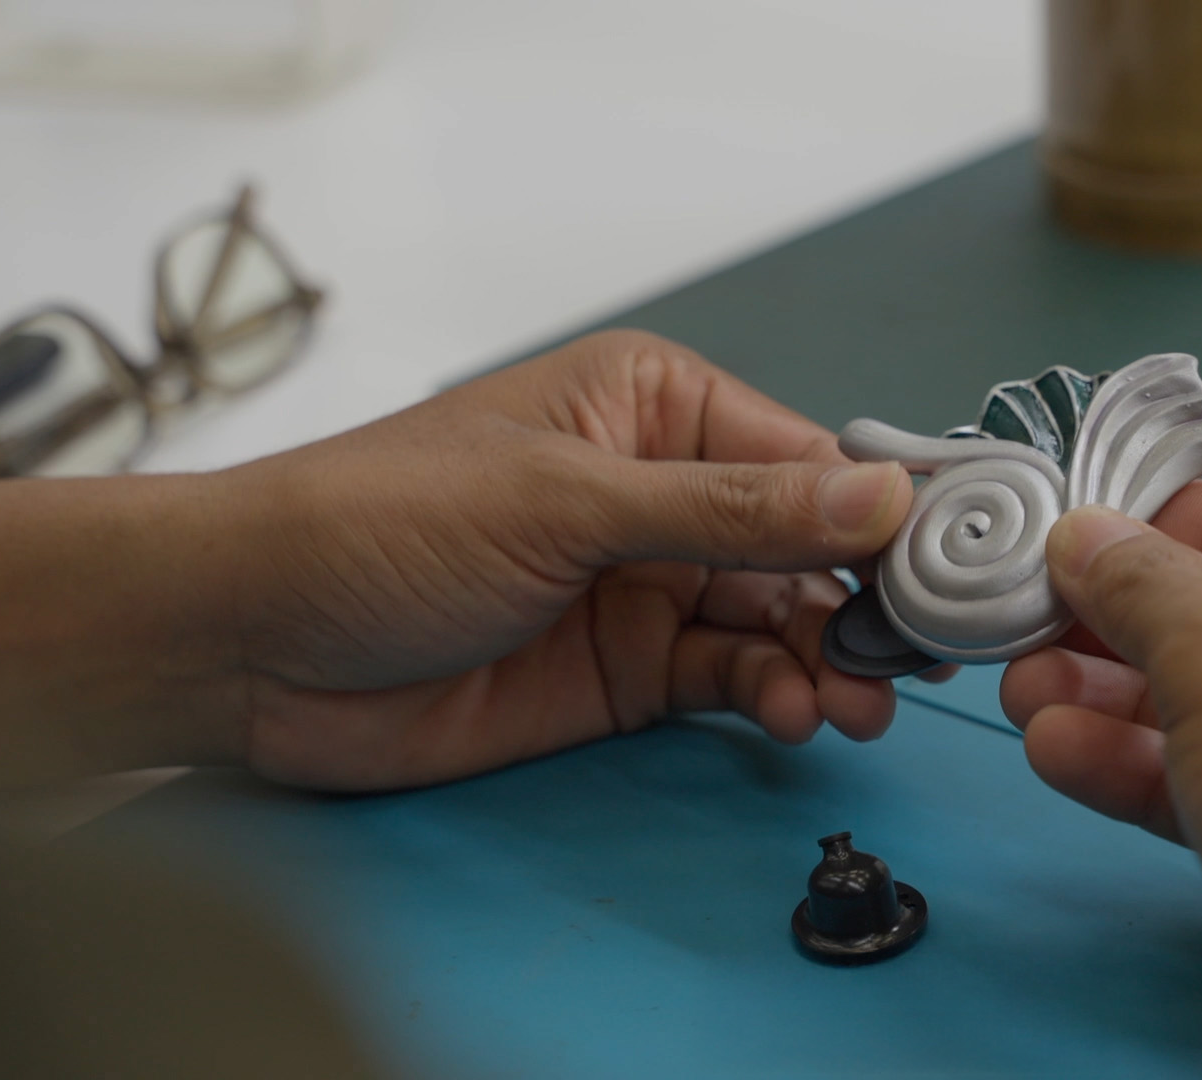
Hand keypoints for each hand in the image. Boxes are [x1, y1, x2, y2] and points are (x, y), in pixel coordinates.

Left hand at [216, 330, 912, 789]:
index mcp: (654, 406)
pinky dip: (775, 694)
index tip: (949, 566)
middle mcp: (665, 491)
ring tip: (857, 701)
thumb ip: (728, 510)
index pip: (805, 457)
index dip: (882, 512)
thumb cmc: (384, 525)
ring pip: (780, 619)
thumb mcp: (567, 502)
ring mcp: (647, 586)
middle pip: (807, 546)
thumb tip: (877, 496)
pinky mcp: (629, 671)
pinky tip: (798, 713)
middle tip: (914, 654)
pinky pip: (734, 676)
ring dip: (828, 657)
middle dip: (863, 599)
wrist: (252, 644)